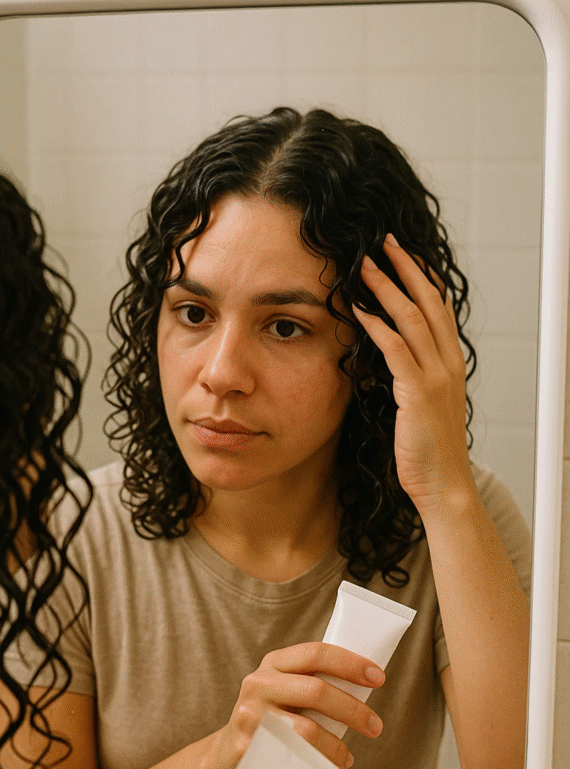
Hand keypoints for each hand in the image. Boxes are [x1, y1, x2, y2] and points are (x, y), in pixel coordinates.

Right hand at [207, 642, 384, 768]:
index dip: (351, 663)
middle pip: (317, 691)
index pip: (316, 653)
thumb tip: (369, 683)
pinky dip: (317, 762)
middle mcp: (259, 683)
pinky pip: (292, 755)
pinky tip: (328, 767)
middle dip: (353, 709)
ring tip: (347, 756)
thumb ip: (316, 683)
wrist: (226, 753)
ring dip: (337, 744)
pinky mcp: (246, 746)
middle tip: (375, 726)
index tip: (378, 678)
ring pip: (306, 728)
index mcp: (274, 664)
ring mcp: (250, 715)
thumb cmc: (272, 720)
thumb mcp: (287, 690)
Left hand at [354, 234, 474, 516]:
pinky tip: (359, 311)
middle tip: (384, 242)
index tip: (403, 254)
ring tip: (365, 266)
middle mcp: (447, 364)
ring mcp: (436, 377)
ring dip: (388, 288)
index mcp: (450, 364)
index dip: (421, 278)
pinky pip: (396, 351)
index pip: (439, 308)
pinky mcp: (418, 394)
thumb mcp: (422, 405)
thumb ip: (411, 378)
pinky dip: (377, 327)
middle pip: (429, 302)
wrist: (442, 484)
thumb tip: (390, 359)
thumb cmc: (427, 450)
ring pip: (413, 319)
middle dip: (406, 269)